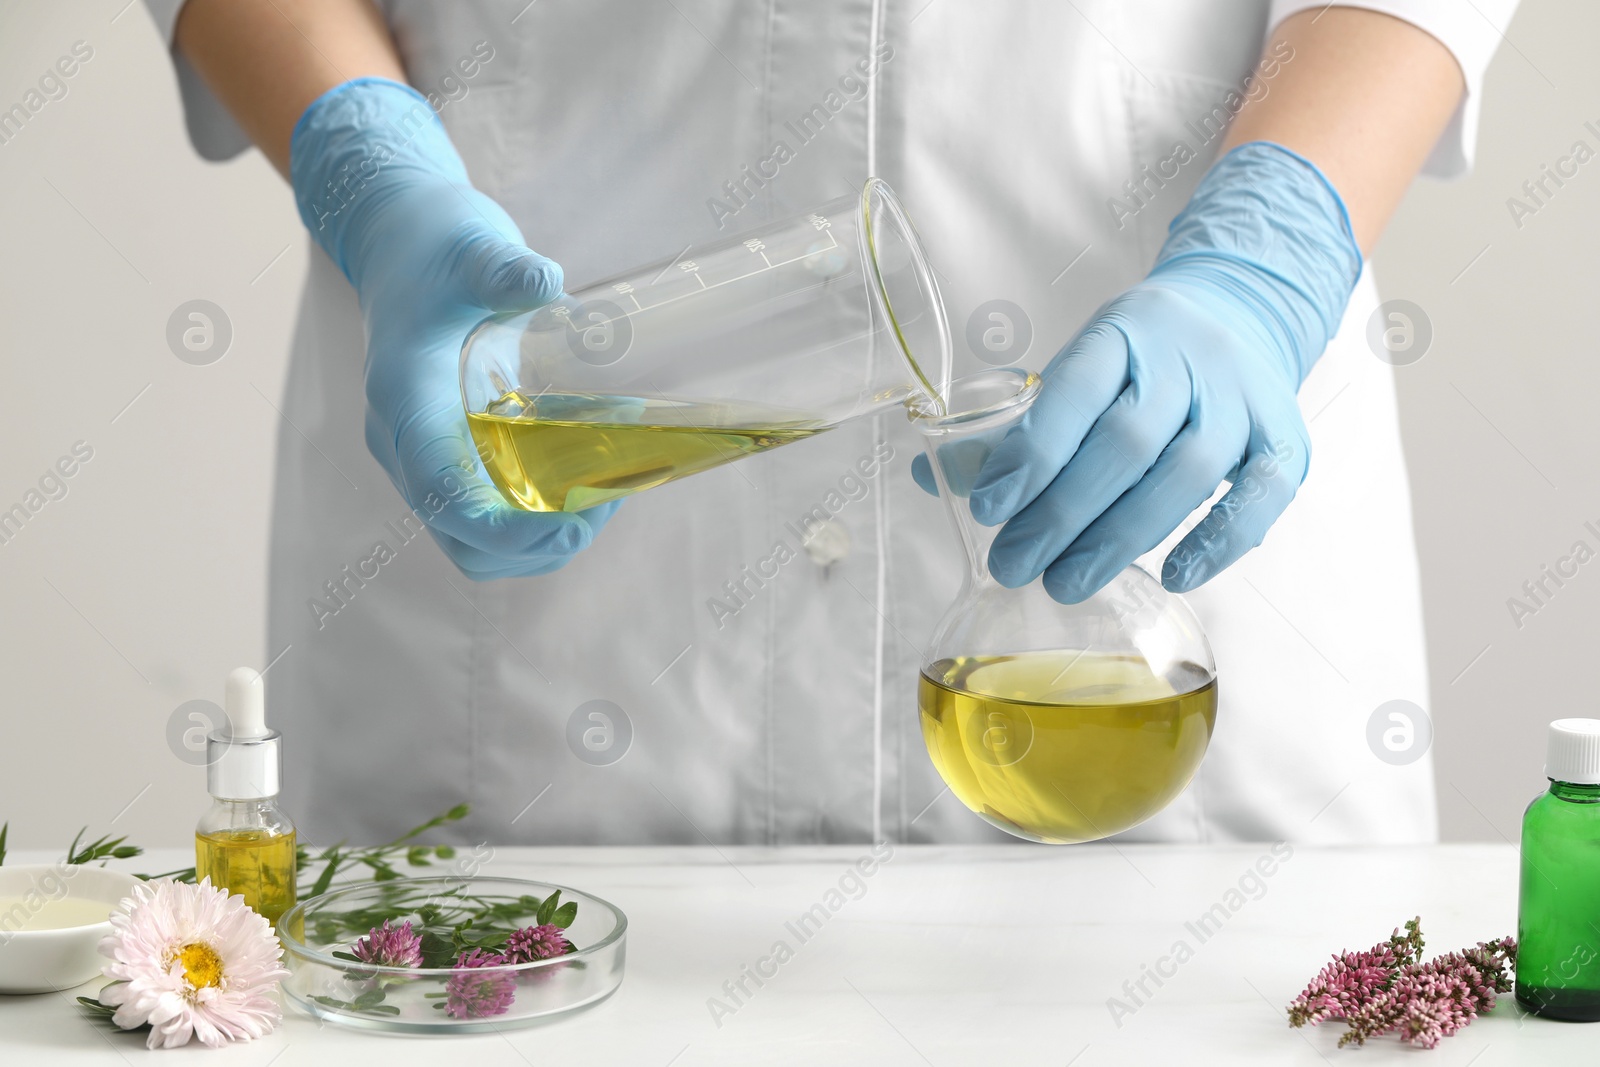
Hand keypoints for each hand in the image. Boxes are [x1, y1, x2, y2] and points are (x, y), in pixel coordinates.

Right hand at [290, 78, 615, 579]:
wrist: (399, 242)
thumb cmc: (434, 247)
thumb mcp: (471, 247)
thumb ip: (503, 268)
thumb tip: (545, 281)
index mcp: (404, 397)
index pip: (441, 491)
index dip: (503, 526)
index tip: (571, 522)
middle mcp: (404, 440)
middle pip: (462, 536)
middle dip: (536, 542)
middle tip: (605, 504)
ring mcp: (421, 454)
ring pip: (471, 541)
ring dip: (537, 541)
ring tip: (599, 498)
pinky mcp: (442, 454)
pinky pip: (482, 517)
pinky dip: (531, 521)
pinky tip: (579, 482)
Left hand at [963, 143, 1360, 602]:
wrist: (1242, 309)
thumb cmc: (1141, 357)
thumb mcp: (1077, 369)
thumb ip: (1013, 426)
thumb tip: (930, 480)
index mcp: (1123, 334)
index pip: (1075, 390)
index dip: (1031, 452)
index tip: (988, 509)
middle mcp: (1187, 359)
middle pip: (1127, 442)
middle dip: (1063, 513)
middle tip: (1015, 566)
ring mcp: (1241, 397)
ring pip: (1188, 471)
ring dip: (1123, 537)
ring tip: (1066, 583)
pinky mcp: (1285, 435)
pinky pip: (1263, 492)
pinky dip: (1221, 540)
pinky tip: (1175, 576)